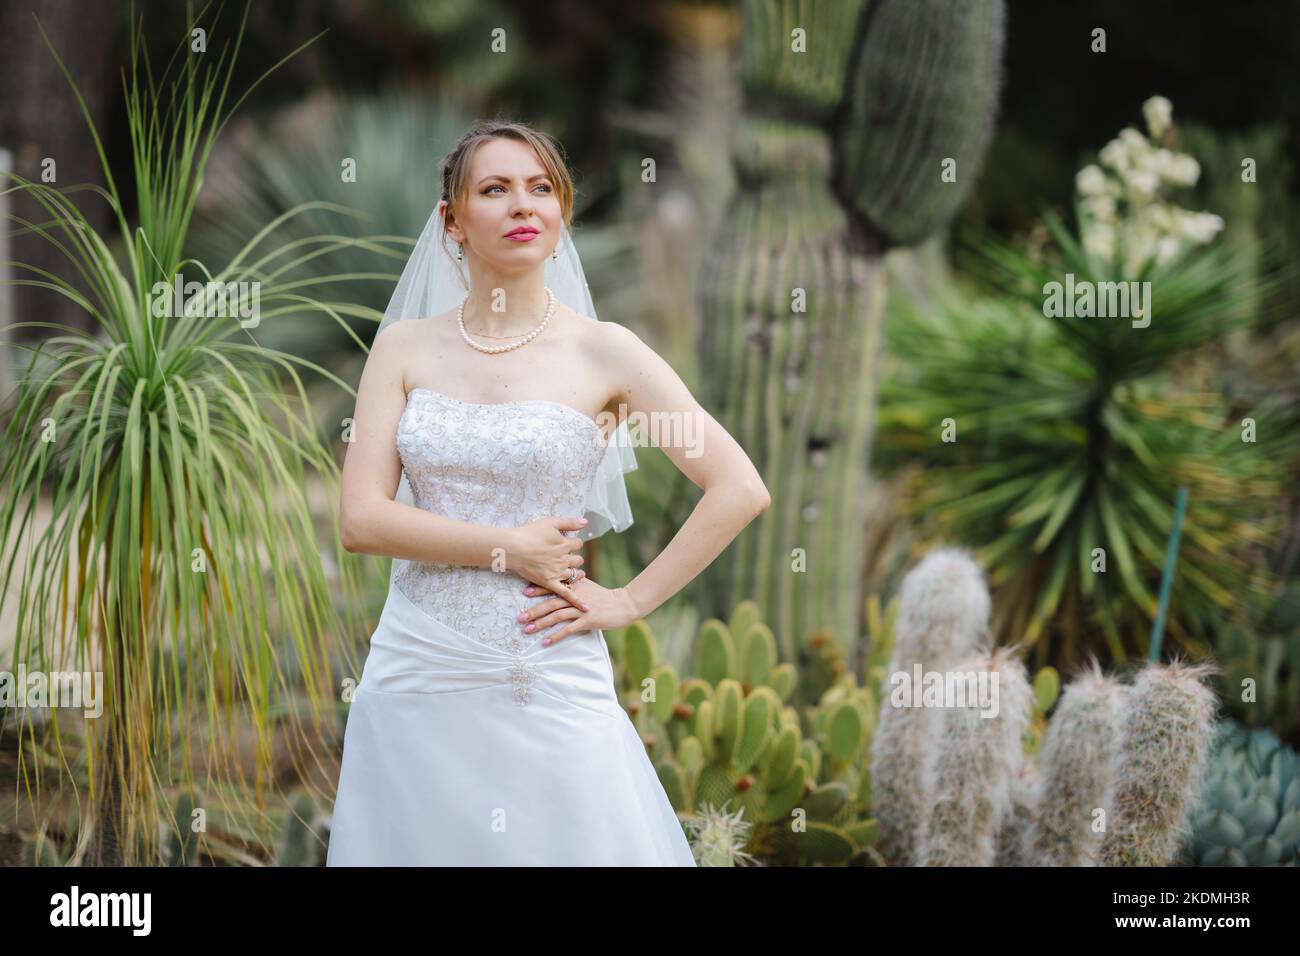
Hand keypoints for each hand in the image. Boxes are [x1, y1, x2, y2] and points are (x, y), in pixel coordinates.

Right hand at [506, 516, 587, 607]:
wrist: (513, 548)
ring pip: (574, 574)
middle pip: (578, 559)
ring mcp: (558, 572)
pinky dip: (577, 601)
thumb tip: (586, 522)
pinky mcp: (550, 583)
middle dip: (573, 557)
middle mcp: (564, 559)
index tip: (565, 542)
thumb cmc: (529, 533)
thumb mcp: (551, 522)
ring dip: (576, 572)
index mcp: (565, 544)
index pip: (578, 544)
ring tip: (573, 572)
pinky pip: (566, 594)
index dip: (572, 542)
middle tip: (564, 556)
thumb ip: (569, 522)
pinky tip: (586, 608)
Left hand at [519, 577, 640, 645]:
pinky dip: (556, 635)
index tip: (524, 592)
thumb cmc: (604, 596)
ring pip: (557, 616)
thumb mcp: (588, 586)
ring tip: (527, 630)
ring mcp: (581, 609)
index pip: (553, 586)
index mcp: (575, 586)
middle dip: (534, 610)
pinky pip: (568, 629)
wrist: (624, 604)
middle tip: (519, 617)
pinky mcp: (588, 620)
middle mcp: (576, 596)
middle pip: (551, 602)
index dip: (539, 589)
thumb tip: (559, 582)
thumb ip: (573, 583)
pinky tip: (545, 641)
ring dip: (540, 623)